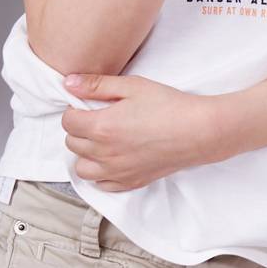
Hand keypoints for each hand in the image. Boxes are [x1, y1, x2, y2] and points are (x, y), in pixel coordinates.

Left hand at [61, 73, 233, 191]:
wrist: (199, 130)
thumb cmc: (169, 105)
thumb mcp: (133, 86)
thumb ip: (97, 85)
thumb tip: (68, 83)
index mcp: (101, 127)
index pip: (68, 121)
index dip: (76, 110)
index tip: (90, 106)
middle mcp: (104, 153)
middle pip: (73, 143)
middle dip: (80, 129)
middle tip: (100, 118)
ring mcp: (116, 171)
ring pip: (82, 168)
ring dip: (86, 154)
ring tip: (103, 141)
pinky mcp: (130, 182)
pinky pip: (101, 184)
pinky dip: (102, 173)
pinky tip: (114, 158)